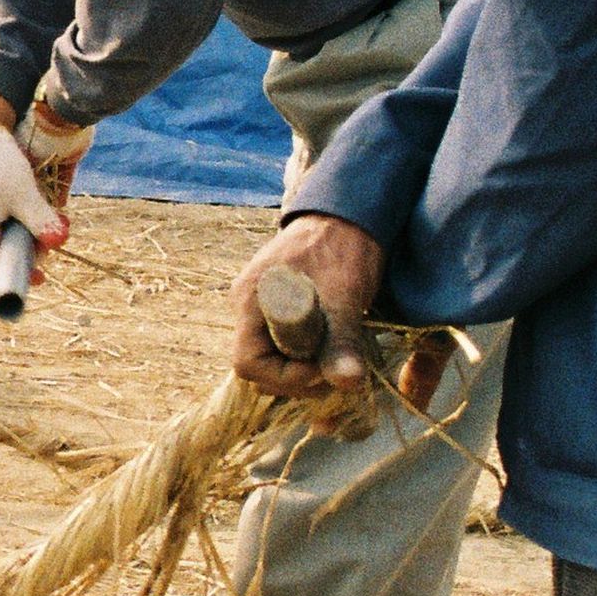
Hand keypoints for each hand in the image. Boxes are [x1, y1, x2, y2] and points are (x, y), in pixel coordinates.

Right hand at [0, 111, 70, 279]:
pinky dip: (14, 224)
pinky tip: (29, 210)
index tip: (41, 277)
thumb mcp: (25, 193)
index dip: (17, 276)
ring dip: (23, 235)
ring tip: (46, 218)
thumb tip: (59, 243)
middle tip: (52, 236)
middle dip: (28, 250)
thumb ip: (41, 220)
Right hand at [225, 213, 443, 426]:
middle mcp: (249, 307)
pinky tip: (333, 349)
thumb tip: (347, 383)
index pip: (247, 362)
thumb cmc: (342, 248)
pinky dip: (308, 356)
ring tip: (337, 361)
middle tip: (334, 371)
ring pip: (273, 357)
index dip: (283, 377)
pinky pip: (284, 344)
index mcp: (251, 302)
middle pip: (259, 365)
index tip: (321, 370)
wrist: (348, 212)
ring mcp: (262, 308)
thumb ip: (342, 341)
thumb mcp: (343, 296)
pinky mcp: (280, 309)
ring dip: (304, 370)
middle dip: (295, 378)